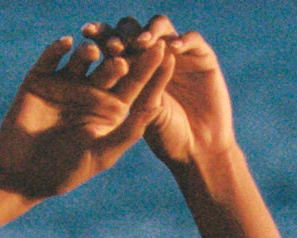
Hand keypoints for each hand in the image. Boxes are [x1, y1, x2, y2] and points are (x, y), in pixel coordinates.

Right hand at [0, 31, 175, 198]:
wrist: (20, 175)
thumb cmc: (64, 172)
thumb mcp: (100, 155)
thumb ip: (127, 133)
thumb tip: (155, 107)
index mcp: (111, 109)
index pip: (135, 85)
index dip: (150, 70)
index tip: (166, 53)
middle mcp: (91, 92)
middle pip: (110, 67)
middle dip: (122, 55)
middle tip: (133, 44)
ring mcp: (65, 83)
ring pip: (81, 59)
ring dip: (90, 52)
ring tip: (96, 52)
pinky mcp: (40, 79)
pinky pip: (50, 58)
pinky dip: (56, 49)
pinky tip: (66, 43)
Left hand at [82, 16, 232, 173]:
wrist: (200, 150)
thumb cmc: (166, 140)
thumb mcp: (142, 117)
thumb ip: (132, 91)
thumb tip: (120, 63)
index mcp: (132, 68)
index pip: (114, 45)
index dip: (103, 40)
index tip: (93, 41)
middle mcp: (154, 55)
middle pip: (134, 31)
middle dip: (124, 34)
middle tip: (118, 43)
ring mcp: (179, 53)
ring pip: (161, 28)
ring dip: (150, 32)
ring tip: (143, 43)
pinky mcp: (203, 56)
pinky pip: (192, 39)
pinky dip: (184, 40)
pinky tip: (173, 49)